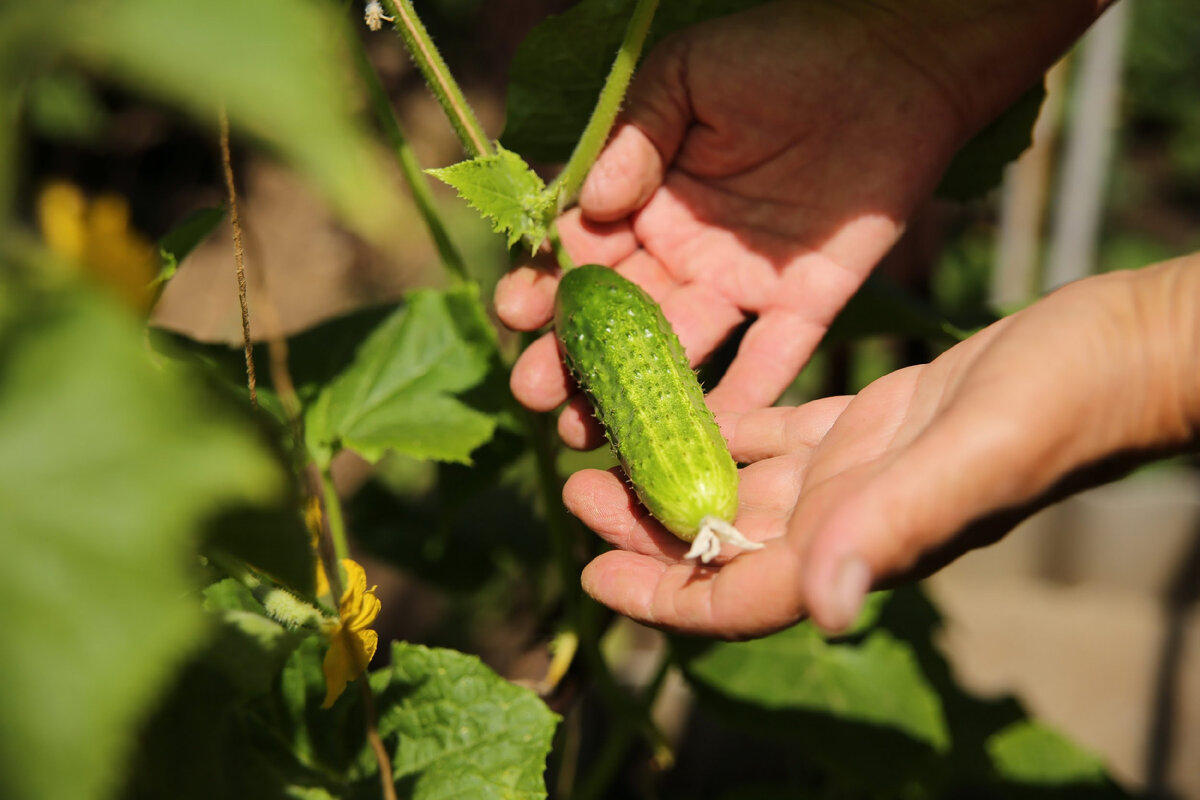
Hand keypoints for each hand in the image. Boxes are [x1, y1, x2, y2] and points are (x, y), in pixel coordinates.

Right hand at [496, 0, 972, 444]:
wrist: (894, 61)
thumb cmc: (783, 51)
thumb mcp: (691, 74)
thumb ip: (637, 134)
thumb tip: (590, 203)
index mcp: (645, 198)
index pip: (581, 251)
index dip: (545, 284)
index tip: (516, 311)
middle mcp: (682, 251)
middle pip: (616, 316)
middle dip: (570, 357)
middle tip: (535, 394)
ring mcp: (740, 282)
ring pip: (677, 348)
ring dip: (633, 392)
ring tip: (588, 432)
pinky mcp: (803, 302)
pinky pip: (770, 358)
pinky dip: (742, 399)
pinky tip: (701, 439)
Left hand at [567, 261, 1199, 638]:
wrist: (1117, 350)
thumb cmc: (1065, 402)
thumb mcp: (974, 455)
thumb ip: (894, 526)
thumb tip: (819, 608)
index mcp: (864, 540)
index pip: (743, 595)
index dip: (662, 594)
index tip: (589, 571)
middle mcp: (849, 517)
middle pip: (724, 540)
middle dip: (646, 523)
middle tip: (574, 483)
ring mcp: (857, 471)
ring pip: (742, 486)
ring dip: (674, 468)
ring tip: (606, 439)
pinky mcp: (869, 423)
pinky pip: (778, 434)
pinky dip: (726, 424)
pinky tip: (680, 401)